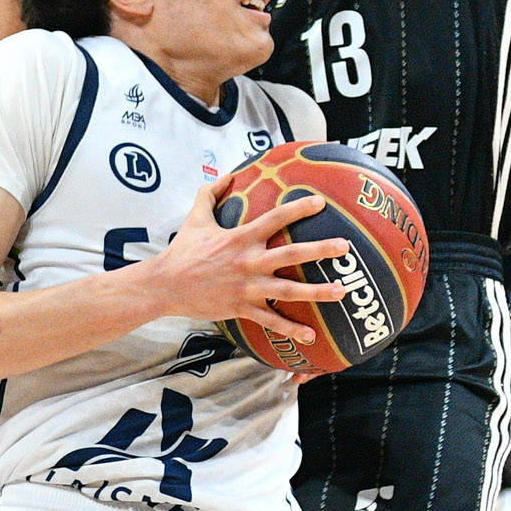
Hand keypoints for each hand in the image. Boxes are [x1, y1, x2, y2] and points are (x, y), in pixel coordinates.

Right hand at [131, 178, 353, 345]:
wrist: (165, 285)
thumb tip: (226, 175)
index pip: (276, 219)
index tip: (321, 203)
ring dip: (317, 292)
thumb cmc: (182, 251)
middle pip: (292, 254)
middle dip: (321, 250)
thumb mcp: (195, 217)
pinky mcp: (241, 308)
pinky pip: (270, 320)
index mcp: (241, 238)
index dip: (299, 209)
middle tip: (345, 247)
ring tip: (341, 291)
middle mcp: (249, 262)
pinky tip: (310, 335)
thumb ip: (210, 193)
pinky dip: (290, 329)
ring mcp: (247, 287)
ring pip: (289, 290)